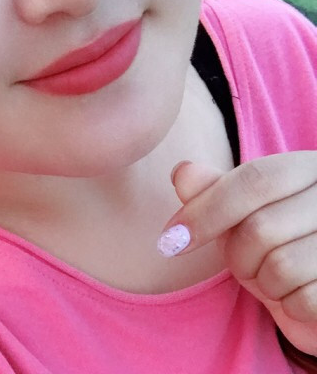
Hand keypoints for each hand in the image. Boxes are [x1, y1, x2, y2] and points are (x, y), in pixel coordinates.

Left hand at [159, 153, 316, 355]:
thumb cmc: (280, 244)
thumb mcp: (242, 213)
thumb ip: (213, 191)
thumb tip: (181, 173)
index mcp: (308, 168)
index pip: (254, 180)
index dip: (206, 210)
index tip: (170, 239)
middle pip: (260, 227)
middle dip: (236, 255)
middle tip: (242, 264)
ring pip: (281, 266)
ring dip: (263, 282)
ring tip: (272, 278)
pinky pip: (305, 300)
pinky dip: (289, 306)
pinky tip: (296, 297)